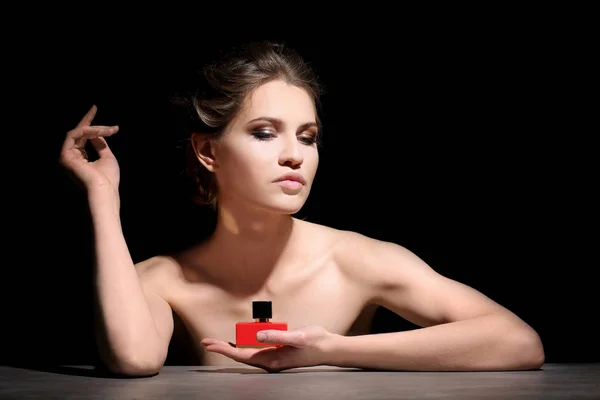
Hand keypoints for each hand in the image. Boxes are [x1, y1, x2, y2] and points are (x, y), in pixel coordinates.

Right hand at [59, 105, 119, 193]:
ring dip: (95, 128)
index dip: (89, 124)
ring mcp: (66, 156)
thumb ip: (100, 144)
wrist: (104, 190)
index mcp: (80, 159)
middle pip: (79, 133)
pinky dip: (87, 131)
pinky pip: (74, 135)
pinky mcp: (65, 156)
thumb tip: (97, 132)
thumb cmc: (108, 178)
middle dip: (90, 121)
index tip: (94, 109)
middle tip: (95, 107)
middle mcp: (70, 157)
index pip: (83, 138)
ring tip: (110, 129)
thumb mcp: (107, 157)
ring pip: (78, 132)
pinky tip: (99, 131)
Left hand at [201, 325, 335, 372]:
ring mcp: (273, 357)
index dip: (224, 350)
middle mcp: (270, 361)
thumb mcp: (297, 337)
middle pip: (241, 355)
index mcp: (272, 360)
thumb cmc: (315, 343)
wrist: (330, 348)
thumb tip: (257, 335)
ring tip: (218, 342)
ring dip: (233, 347)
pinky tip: (242, 338)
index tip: (210, 345)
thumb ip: (277, 336)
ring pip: (248, 352)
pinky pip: (257, 348)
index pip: (242, 355)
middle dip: (223, 349)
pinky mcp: (278, 352)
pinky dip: (246, 343)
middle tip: (207, 342)